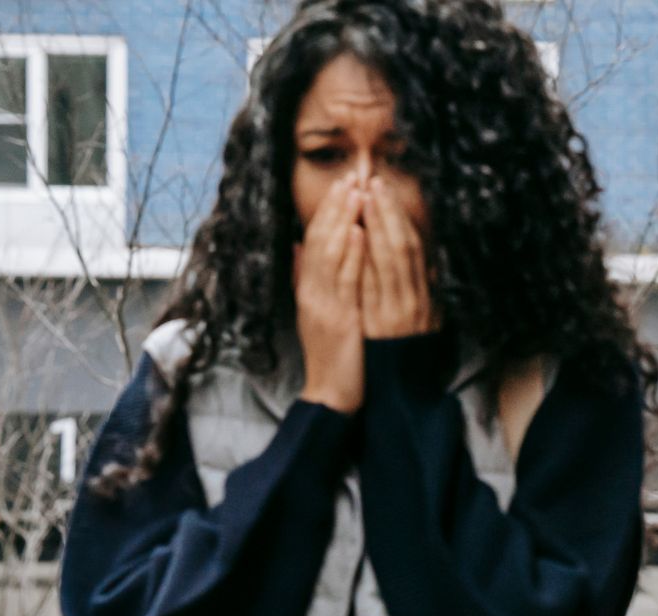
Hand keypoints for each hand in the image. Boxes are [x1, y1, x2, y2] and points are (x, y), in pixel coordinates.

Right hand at [295, 174, 367, 412]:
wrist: (331, 394)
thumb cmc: (331, 354)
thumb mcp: (316, 312)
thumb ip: (306, 279)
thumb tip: (299, 248)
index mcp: (308, 289)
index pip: (315, 241)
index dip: (328, 212)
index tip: (342, 186)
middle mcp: (311, 292)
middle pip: (320, 240)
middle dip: (335, 207)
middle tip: (349, 178)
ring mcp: (323, 304)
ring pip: (330, 254)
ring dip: (343, 220)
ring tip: (354, 193)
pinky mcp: (339, 319)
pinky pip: (344, 281)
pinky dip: (350, 254)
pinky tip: (358, 233)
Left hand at [360, 175, 435, 339]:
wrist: (400, 392)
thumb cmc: (409, 354)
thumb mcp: (427, 319)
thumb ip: (426, 290)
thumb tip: (431, 261)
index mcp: (424, 296)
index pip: (413, 247)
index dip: (399, 216)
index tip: (384, 190)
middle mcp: (414, 299)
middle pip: (403, 246)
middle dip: (388, 212)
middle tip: (374, 182)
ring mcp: (397, 310)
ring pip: (390, 259)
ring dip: (377, 225)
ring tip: (364, 197)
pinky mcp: (380, 324)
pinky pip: (372, 284)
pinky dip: (365, 257)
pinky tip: (357, 234)